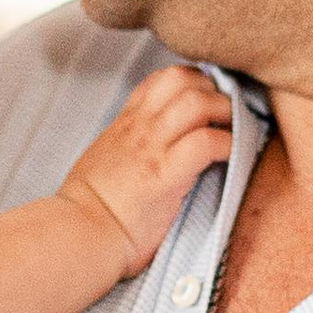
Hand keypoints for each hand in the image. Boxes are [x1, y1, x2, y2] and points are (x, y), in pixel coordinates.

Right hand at [62, 66, 232, 276]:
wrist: (78, 234)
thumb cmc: (89, 208)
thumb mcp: (104, 160)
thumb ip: (128, 146)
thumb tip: (149, 150)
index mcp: (124, 123)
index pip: (159, 80)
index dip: (190, 82)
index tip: (206, 98)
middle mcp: (139, 127)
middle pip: (182, 78)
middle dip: (212, 89)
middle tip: (226, 112)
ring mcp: (153, 148)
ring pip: (197, 102)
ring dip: (225, 112)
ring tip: (233, 130)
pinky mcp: (166, 174)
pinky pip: (206, 142)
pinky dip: (228, 144)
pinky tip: (230, 155)